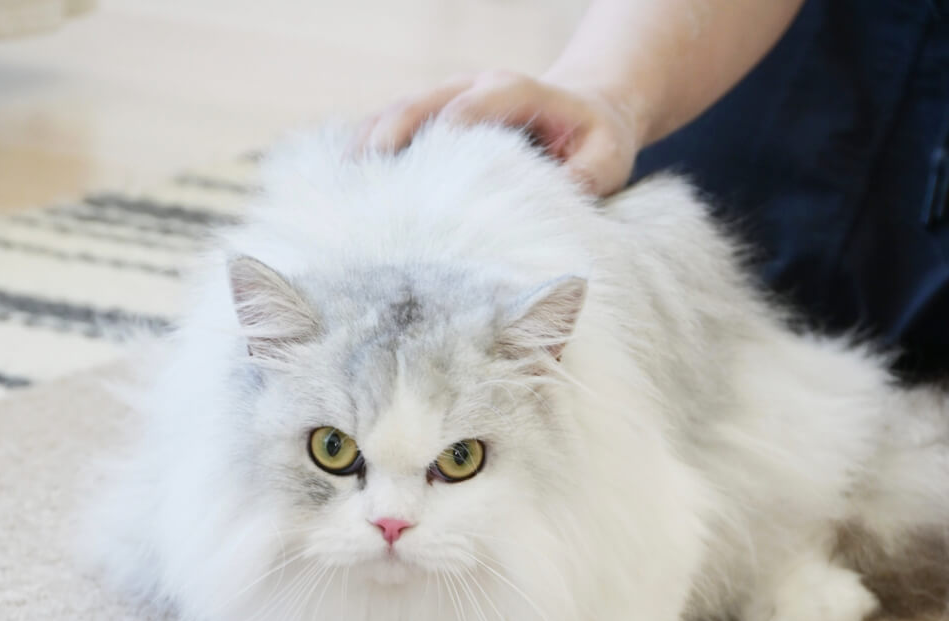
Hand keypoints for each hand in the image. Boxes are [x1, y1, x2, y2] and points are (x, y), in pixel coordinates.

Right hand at [354, 70, 642, 196]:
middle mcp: (476, 90)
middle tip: (366, 167)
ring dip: (370, 142)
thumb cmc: (594, 142)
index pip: (482, 102)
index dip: (457, 123)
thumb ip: (583, 177)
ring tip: (342, 179)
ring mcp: (450, 103)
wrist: (584, 116)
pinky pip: (395, 130)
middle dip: (393, 131)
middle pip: (426, 102)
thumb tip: (551, 202)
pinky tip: (346, 181)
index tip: (433, 153)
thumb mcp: (606, 160)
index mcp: (519, 91)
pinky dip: (370, 151)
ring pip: (401, 113)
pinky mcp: (435, 124)